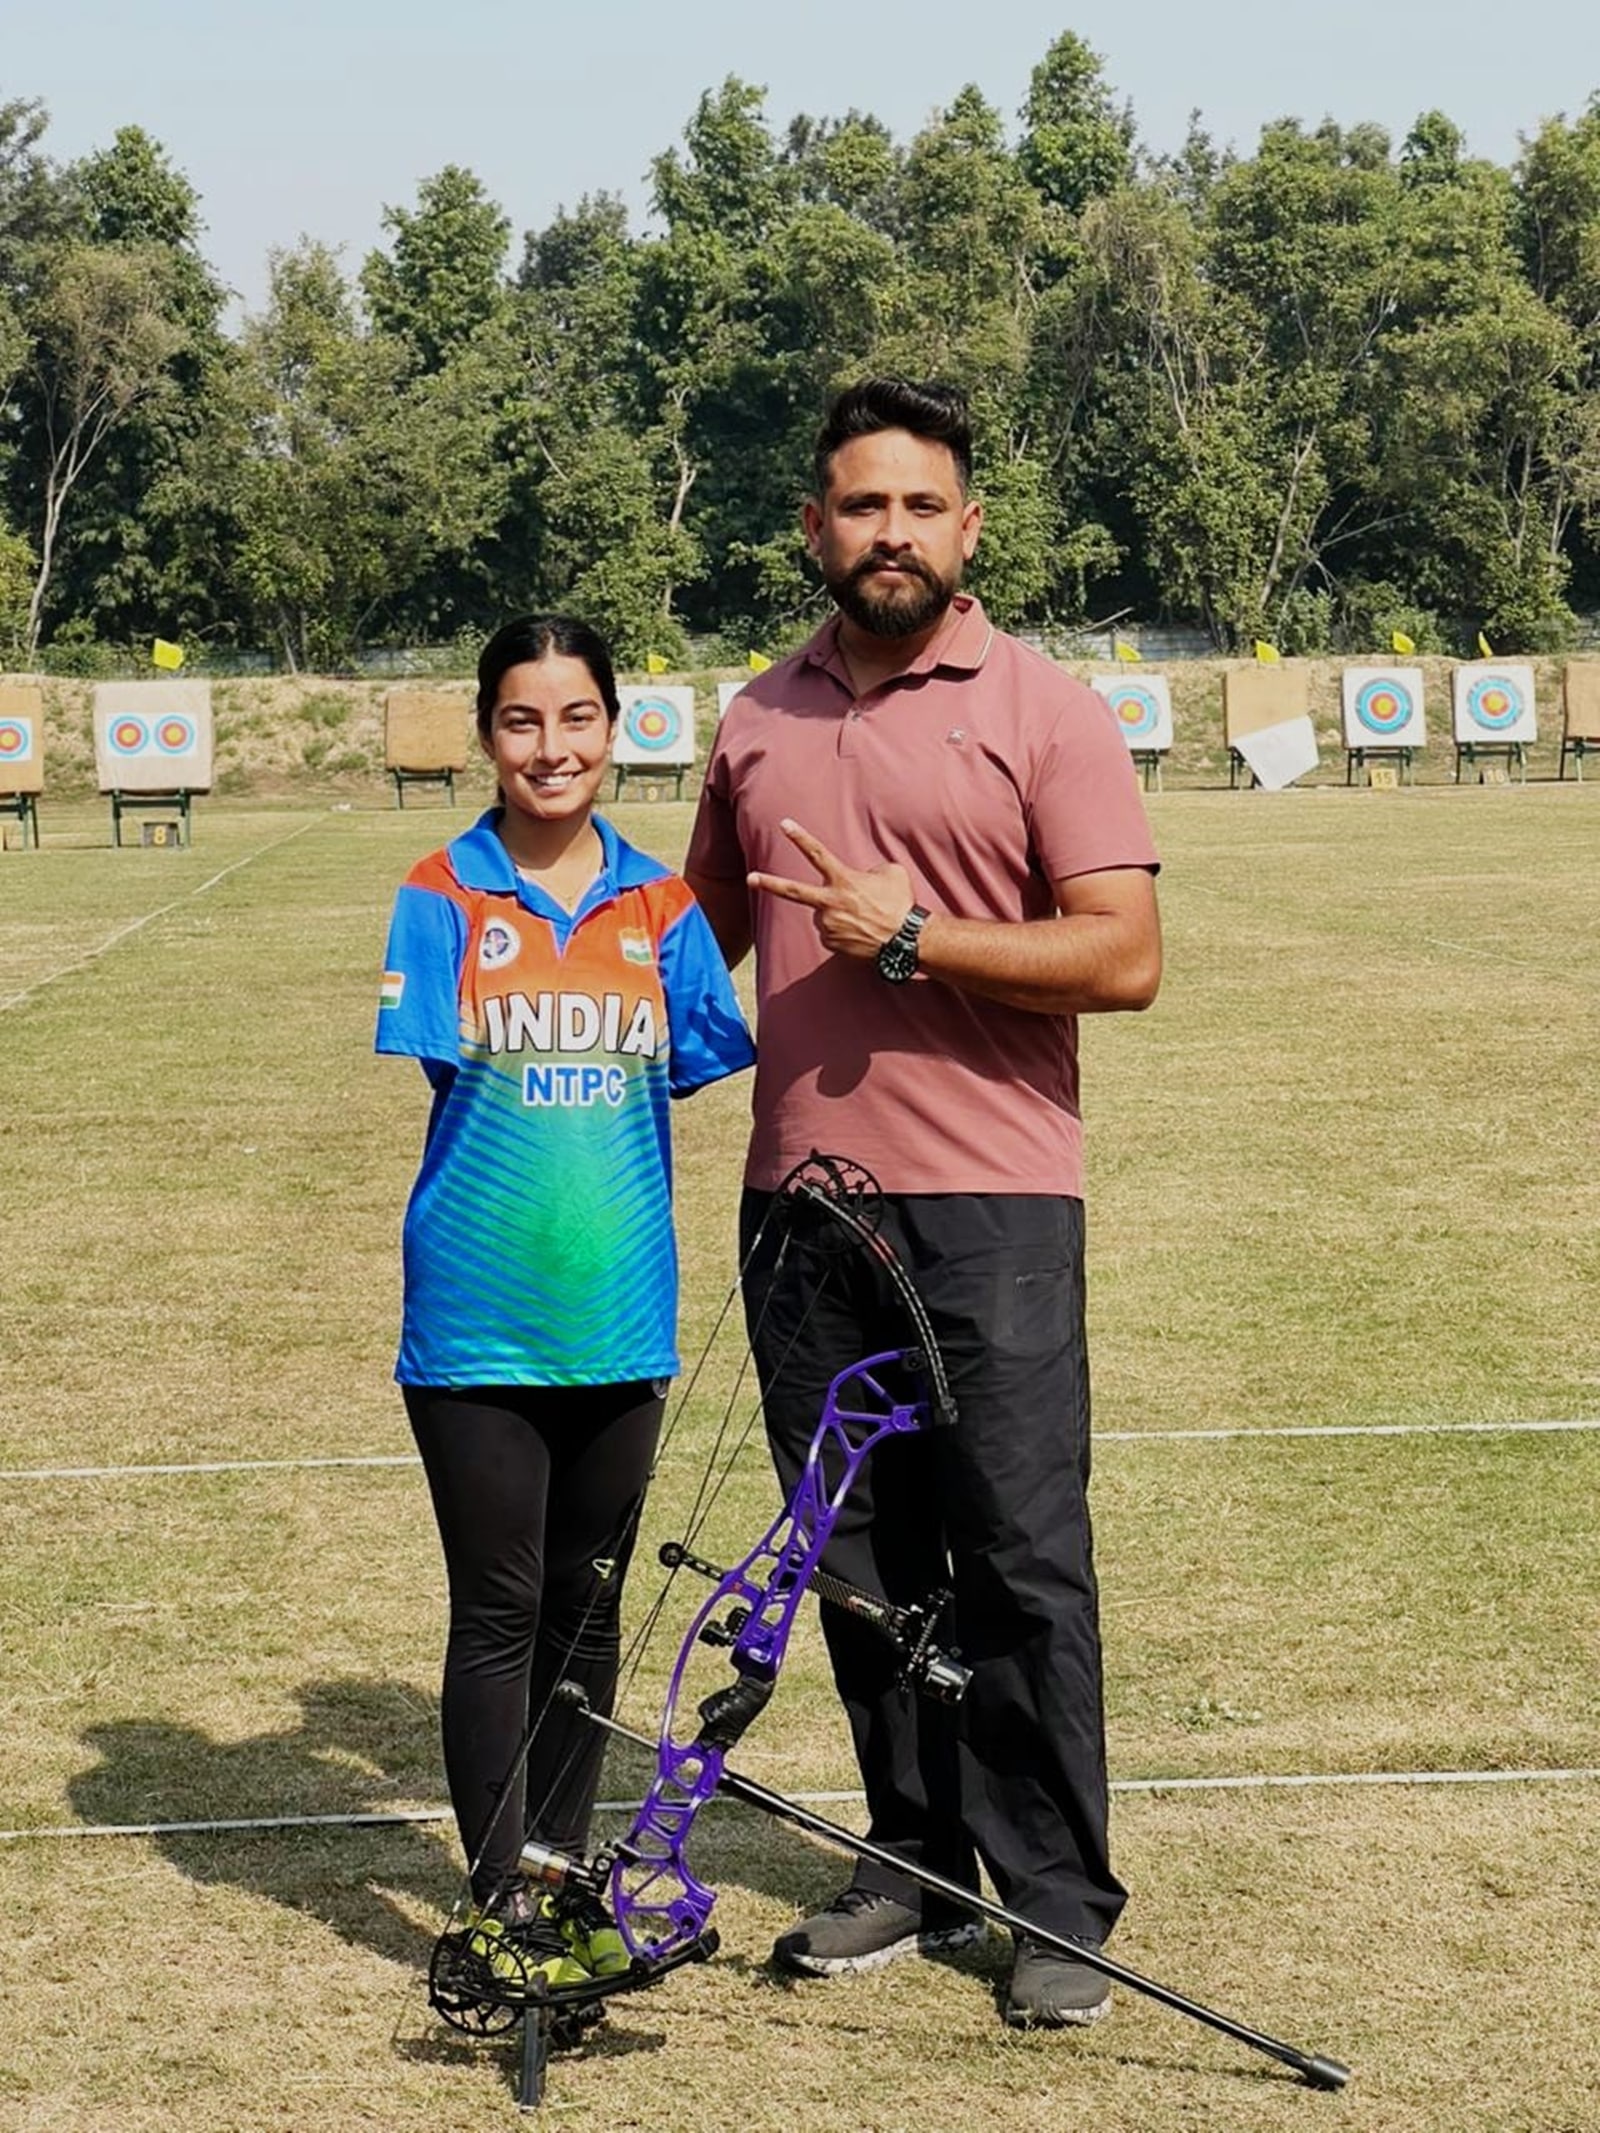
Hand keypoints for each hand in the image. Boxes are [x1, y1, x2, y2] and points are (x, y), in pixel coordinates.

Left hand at [747, 819, 916, 961]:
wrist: (906, 940)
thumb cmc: (900, 903)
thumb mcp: (891, 873)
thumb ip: (870, 869)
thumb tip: (861, 877)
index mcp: (843, 880)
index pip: (817, 853)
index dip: (800, 837)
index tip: (784, 824)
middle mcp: (830, 903)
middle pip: (793, 891)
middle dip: (769, 883)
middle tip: (750, 878)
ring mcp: (828, 924)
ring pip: (824, 914)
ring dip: (838, 913)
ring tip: (863, 918)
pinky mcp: (831, 943)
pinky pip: (831, 932)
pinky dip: (842, 930)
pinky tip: (860, 931)